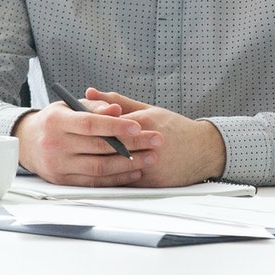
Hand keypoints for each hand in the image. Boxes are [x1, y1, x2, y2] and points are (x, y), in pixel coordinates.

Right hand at [12, 94, 159, 184]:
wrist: (27, 143)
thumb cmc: (53, 122)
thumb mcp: (67, 107)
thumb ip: (94, 107)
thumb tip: (117, 110)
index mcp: (55, 121)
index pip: (89, 124)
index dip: (115, 126)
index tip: (138, 126)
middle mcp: (54, 144)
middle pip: (99, 147)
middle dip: (132, 144)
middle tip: (155, 140)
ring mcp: (58, 165)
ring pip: (100, 167)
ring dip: (129, 164)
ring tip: (150, 157)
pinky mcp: (63, 181)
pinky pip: (96, 182)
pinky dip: (117, 177)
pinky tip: (134, 171)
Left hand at [85, 89, 226, 187]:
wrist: (204, 150)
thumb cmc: (173, 126)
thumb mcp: (146, 108)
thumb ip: (116, 101)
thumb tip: (89, 92)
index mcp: (146, 122)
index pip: (111, 124)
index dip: (91, 126)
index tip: (73, 126)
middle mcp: (149, 145)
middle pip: (111, 146)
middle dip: (90, 145)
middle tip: (70, 143)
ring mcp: (152, 166)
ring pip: (116, 166)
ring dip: (97, 162)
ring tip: (78, 157)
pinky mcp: (153, 182)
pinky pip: (125, 181)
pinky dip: (111, 176)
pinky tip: (95, 172)